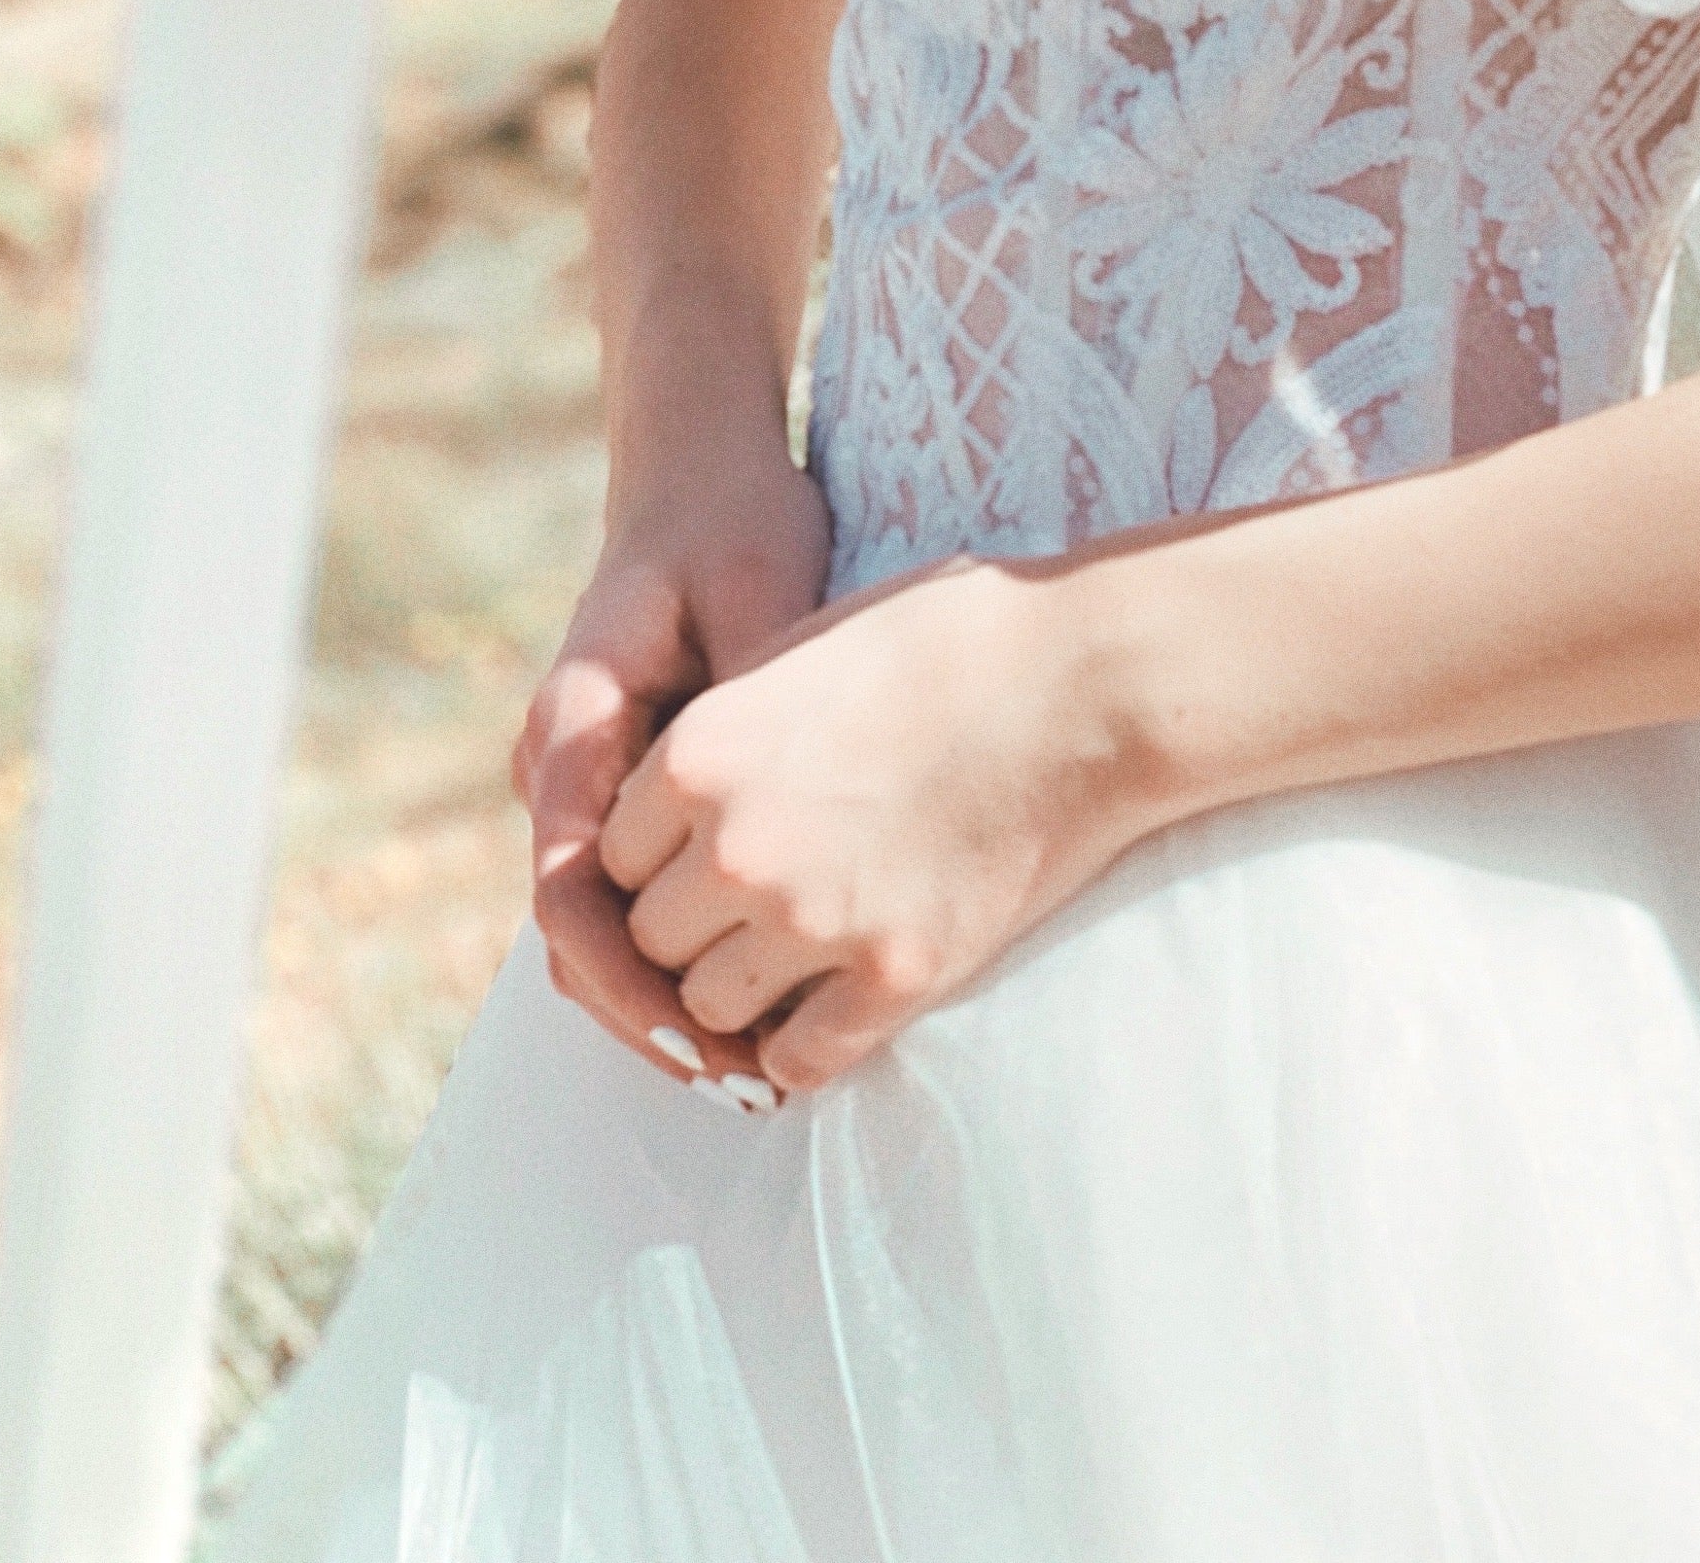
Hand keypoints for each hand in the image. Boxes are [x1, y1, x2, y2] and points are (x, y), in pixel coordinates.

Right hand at [515, 455, 831, 1088]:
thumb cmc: (737, 522)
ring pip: (602, 928)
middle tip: (742, 1084)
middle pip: (579, 934)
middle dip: (650, 1018)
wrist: (702, 475)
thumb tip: (793, 804)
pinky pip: (636, 898)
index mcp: (574, 724)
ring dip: (665, 1000)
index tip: (700, 1039)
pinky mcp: (627, 793)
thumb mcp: (762, 589)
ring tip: (757, 1070)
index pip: (568, 892)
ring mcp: (587, 784)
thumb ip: (762, 697)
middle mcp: (561, 768)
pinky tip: (759, 998)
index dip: (627, 982)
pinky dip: (684, 954)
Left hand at [598, 557, 1154, 1094]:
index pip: (610, 855)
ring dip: (738, 989)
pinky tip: (829, 1005)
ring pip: (708, 1009)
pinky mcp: (896, 977)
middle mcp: (739, 847)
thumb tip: (674, 784)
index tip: (701, 846)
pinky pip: (796, 1061)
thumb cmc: (956, 637)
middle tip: (750, 901)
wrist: (1089, 683)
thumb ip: (726, 723)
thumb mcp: (808, 645)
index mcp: (702, 753)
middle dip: (691, 925)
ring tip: (788, 952)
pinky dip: (798, 1048)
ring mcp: (818, 921)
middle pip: (650, 940)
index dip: (657, 854)